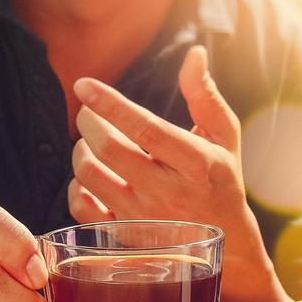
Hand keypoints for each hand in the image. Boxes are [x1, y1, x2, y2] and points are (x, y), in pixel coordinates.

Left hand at [68, 46, 288, 301]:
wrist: (226, 247)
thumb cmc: (221, 183)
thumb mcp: (224, 138)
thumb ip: (205, 96)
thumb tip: (194, 54)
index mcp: (196, 163)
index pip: (144, 127)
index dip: (109, 103)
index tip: (84, 85)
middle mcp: (168, 193)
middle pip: (109, 149)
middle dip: (89, 122)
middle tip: (88, 114)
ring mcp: (143, 219)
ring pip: (90, 176)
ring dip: (80, 151)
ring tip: (90, 143)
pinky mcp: (123, 238)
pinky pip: (81, 208)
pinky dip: (76, 186)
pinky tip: (90, 176)